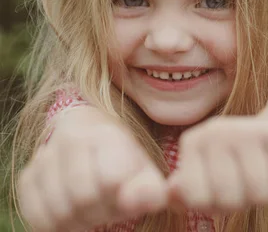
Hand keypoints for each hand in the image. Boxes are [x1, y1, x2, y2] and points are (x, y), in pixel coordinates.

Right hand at [18, 108, 167, 231]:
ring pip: (59, 212)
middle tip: (108, 206)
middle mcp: (71, 138)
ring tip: (93, 209)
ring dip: (80, 221)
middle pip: (83, 199)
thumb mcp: (145, 173)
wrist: (92, 143)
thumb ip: (150, 189)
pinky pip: (38, 217)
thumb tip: (141, 201)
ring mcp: (44, 156)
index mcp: (106, 134)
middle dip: (100, 212)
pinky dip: (58, 224)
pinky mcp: (27, 176)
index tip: (125, 194)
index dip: (120, 198)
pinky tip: (74, 213)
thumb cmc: (125, 164)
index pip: (110, 180)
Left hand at [167, 115, 267, 213]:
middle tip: (248, 182)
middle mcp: (216, 130)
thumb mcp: (209, 177)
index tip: (222, 189)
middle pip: (228, 199)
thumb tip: (172, 192)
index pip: (196, 199)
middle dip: (242, 202)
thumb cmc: (242, 163)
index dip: (214, 205)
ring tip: (265, 173)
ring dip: (266, 193)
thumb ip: (186, 190)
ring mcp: (248, 129)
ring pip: (258, 194)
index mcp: (193, 141)